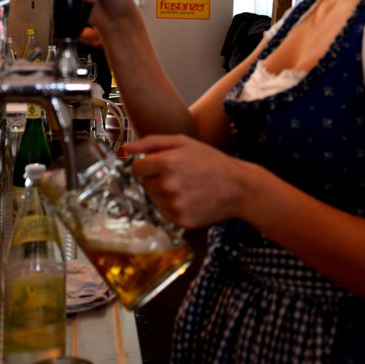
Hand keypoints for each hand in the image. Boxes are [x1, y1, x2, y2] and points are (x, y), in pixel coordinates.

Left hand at [127, 134, 243, 228]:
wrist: (238, 187)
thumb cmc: (210, 160)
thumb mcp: (184, 142)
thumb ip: (151, 142)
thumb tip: (125, 148)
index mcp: (166, 163)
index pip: (137, 169)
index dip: (147, 166)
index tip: (160, 165)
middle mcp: (167, 186)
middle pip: (145, 184)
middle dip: (157, 179)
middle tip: (181, 175)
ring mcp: (174, 205)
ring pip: (154, 199)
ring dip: (165, 193)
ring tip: (187, 187)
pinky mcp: (180, 221)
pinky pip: (165, 214)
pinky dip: (174, 207)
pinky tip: (191, 199)